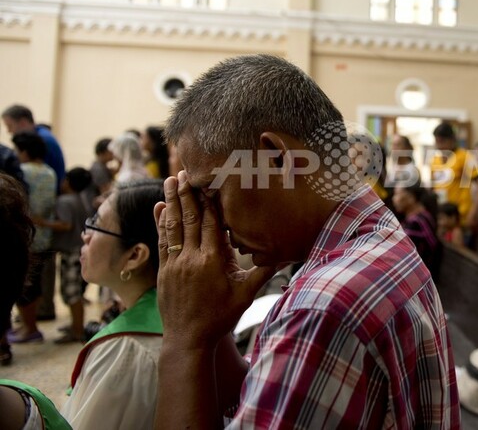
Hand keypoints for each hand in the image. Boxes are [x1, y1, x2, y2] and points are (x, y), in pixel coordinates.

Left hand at [154, 171, 274, 350]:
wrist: (189, 340)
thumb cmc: (221, 318)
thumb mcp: (246, 296)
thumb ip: (263, 273)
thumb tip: (283, 256)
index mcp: (213, 261)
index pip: (212, 223)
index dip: (211, 200)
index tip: (210, 181)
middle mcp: (192, 258)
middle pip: (191, 218)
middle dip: (188, 193)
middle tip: (186, 171)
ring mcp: (175, 264)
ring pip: (173, 226)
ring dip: (172, 201)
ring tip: (170, 180)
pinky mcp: (165, 271)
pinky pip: (163, 241)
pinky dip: (161, 223)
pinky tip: (160, 208)